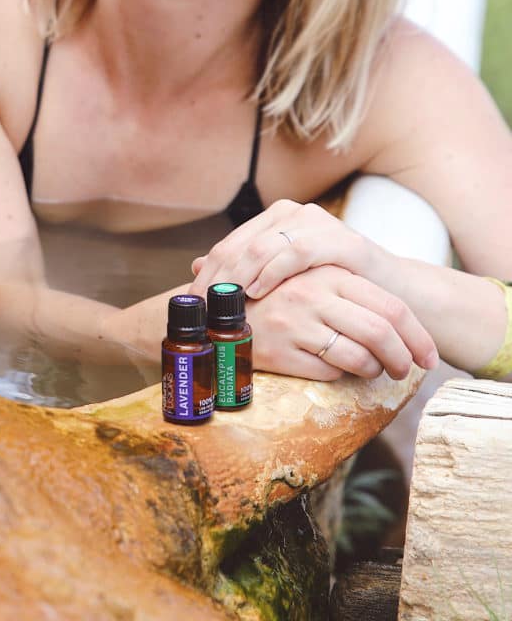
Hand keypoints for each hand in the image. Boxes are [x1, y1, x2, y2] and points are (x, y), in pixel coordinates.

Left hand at [190, 199, 384, 298]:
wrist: (392, 295)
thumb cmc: (332, 288)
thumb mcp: (282, 278)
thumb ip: (244, 269)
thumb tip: (193, 266)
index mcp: (276, 219)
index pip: (230, 244)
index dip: (208, 274)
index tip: (190, 303)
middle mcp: (294, 214)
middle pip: (240, 244)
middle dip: (217, 278)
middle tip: (200, 308)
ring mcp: (318, 223)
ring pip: (263, 246)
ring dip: (238, 277)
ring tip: (223, 303)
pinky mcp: (342, 240)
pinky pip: (297, 252)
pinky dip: (273, 272)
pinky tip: (258, 291)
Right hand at [243, 265, 438, 379]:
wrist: (218, 311)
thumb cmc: (274, 296)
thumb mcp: (312, 279)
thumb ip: (349, 290)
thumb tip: (401, 321)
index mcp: (328, 272)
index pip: (390, 305)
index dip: (417, 335)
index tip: (428, 356)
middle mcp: (314, 293)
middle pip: (382, 332)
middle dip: (404, 357)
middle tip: (408, 370)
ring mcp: (296, 323)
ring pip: (361, 357)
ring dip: (376, 370)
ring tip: (376, 372)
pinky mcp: (281, 351)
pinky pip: (330, 371)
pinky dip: (343, 375)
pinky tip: (339, 370)